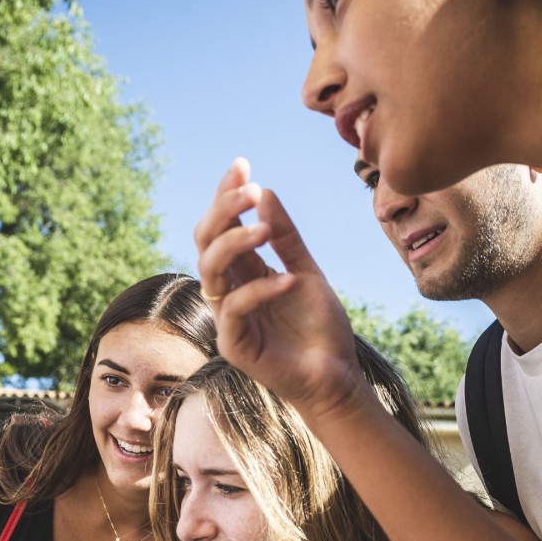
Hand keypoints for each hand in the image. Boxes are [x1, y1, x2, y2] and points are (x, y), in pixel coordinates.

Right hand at [193, 158, 362, 418]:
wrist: (336, 376)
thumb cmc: (319, 328)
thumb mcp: (307, 272)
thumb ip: (286, 238)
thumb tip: (265, 192)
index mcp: (243, 272)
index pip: (222, 227)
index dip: (225, 196)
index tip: (241, 164)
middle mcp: (229, 291)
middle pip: (205, 242)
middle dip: (223, 211)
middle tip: (250, 189)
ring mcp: (227, 318)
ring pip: (210, 270)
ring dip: (235, 242)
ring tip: (265, 228)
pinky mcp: (233, 345)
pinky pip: (234, 307)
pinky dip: (260, 289)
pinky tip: (289, 281)